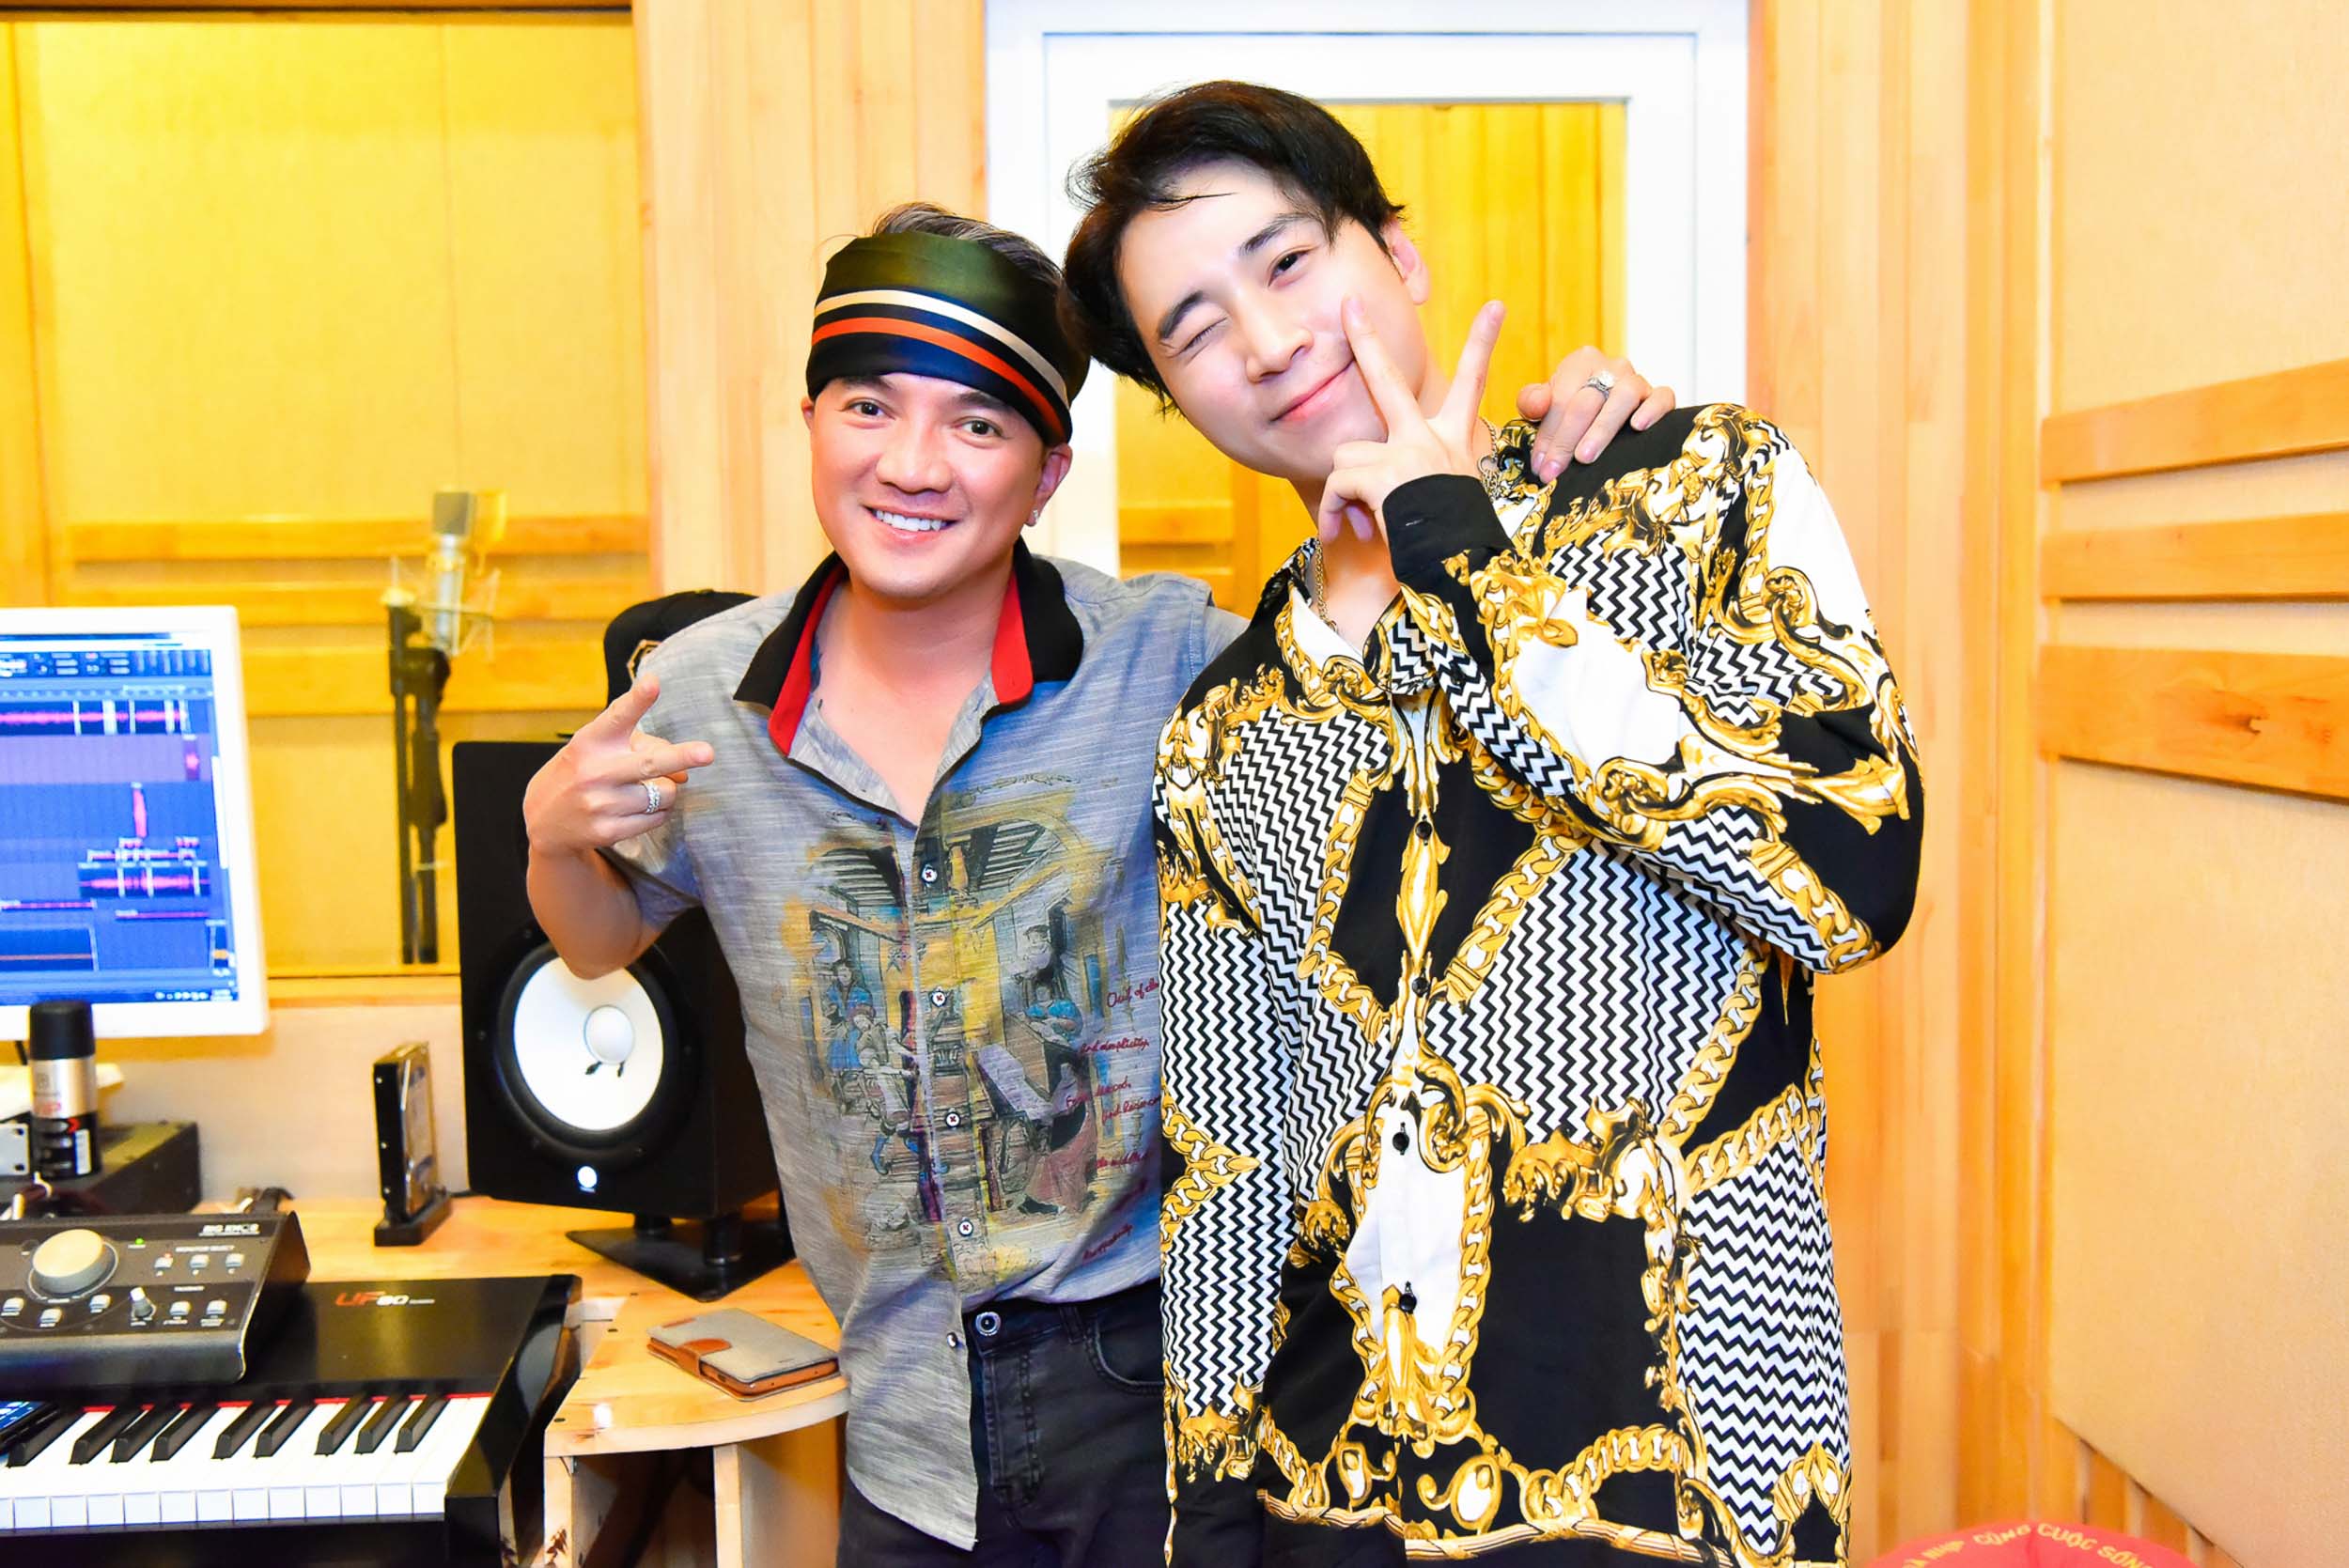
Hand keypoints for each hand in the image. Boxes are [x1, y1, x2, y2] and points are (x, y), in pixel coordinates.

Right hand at [522, 676, 714, 853]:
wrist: (544, 819)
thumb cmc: (585, 771)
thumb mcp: (602, 748)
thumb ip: (645, 747)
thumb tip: (685, 773)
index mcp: (592, 741)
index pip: (619, 717)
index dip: (637, 699)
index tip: (653, 683)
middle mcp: (595, 771)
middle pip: (649, 763)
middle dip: (681, 757)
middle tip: (708, 753)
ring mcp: (600, 803)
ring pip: (664, 794)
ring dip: (666, 790)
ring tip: (644, 788)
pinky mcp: (607, 831)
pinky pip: (657, 818)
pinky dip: (658, 812)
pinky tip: (637, 808)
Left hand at [1317, 296, 1504, 543]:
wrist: (1460, 571)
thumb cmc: (1451, 544)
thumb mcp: (1440, 499)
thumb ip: (1405, 477)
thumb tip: (1350, 483)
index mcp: (1452, 441)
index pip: (1472, 383)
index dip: (1483, 343)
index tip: (1495, 306)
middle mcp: (1431, 439)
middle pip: (1389, 380)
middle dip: (1366, 340)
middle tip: (1349, 305)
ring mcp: (1407, 453)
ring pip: (1346, 453)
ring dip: (1342, 489)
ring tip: (1358, 517)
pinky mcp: (1383, 474)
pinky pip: (1335, 483)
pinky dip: (1331, 510)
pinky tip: (1341, 531)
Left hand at [1517, 348, 1675, 481]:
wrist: (1600, 419)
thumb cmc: (1571, 412)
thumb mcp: (1545, 406)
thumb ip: (1533, 402)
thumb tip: (1536, 405)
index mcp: (1581, 363)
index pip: (1562, 397)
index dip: (1549, 433)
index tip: (1541, 464)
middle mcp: (1612, 367)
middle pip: (1588, 400)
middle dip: (1567, 439)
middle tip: (1556, 470)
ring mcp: (1638, 380)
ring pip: (1623, 396)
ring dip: (1601, 429)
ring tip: (1585, 457)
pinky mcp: (1660, 396)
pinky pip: (1662, 397)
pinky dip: (1652, 410)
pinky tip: (1638, 427)